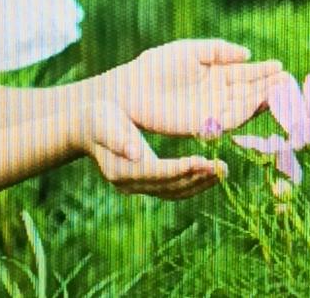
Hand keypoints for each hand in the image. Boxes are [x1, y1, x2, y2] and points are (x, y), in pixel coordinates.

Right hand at [76, 101, 226, 201]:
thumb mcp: (104, 121)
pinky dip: (191, 182)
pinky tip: (208, 171)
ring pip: (174, 192)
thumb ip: (118, 136)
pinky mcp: (144, 183)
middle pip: (171, 187)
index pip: (160, 174)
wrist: (85, 127)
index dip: (185, 169)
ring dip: (199, 184)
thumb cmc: (97, 118)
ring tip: (222, 172)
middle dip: (199, 179)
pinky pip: (172, 188)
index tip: (209, 161)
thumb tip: (135, 153)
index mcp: (122, 171)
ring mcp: (136, 187)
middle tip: (224, 168)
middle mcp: (130, 185)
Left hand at [108, 39, 283, 137]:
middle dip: (270, 87)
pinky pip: (229, 118)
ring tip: (282, 92)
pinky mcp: (203, 124)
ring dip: (263, 100)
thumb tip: (246, 53)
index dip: (263, 72)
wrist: (132, 87)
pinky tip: (260, 103)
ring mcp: (212, 109)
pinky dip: (247, 112)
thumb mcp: (190, 51)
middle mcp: (217, 93)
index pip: (245, 73)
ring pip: (244, 105)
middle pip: (249, 91)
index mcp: (215, 73)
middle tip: (290, 82)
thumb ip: (217, 50)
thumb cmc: (157, 65)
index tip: (282, 67)